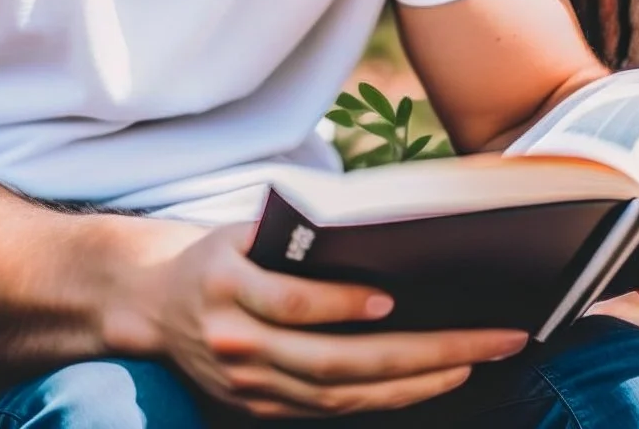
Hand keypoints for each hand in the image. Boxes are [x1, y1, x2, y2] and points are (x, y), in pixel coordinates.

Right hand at [130, 222, 528, 417]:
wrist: (154, 303)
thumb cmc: (216, 252)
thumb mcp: (240, 229)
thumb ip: (292, 232)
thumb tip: (369, 229)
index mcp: (228, 286)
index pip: (290, 303)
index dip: (339, 304)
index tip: (390, 297)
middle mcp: (238, 343)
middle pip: (334, 361)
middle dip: (419, 353)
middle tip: (484, 340)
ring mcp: (249, 384)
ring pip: (339, 395)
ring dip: (412, 384)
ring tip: (470, 361)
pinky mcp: (259, 407)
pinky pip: (329, 409)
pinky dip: (382, 398)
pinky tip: (426, 381)